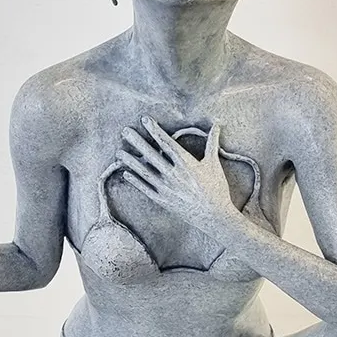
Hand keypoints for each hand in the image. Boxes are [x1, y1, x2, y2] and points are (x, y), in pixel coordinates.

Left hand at [116, 117, 239, 238]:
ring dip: (130, 161)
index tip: (144, 120)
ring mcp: (166, 188)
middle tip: (124, 130)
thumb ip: (212, 142)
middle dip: (137, 141)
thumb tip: (217, 123)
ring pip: (144, 171)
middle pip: (151, 154)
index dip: (154, 130)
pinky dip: (135, 181)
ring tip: (119, 152)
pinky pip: (145, 188)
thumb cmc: (216, 188)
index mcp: (186, 163)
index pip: (166, 142)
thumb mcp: (214, 163)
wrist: (214, 216)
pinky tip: (125, 173)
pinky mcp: (163, 200)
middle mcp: (173, 174)